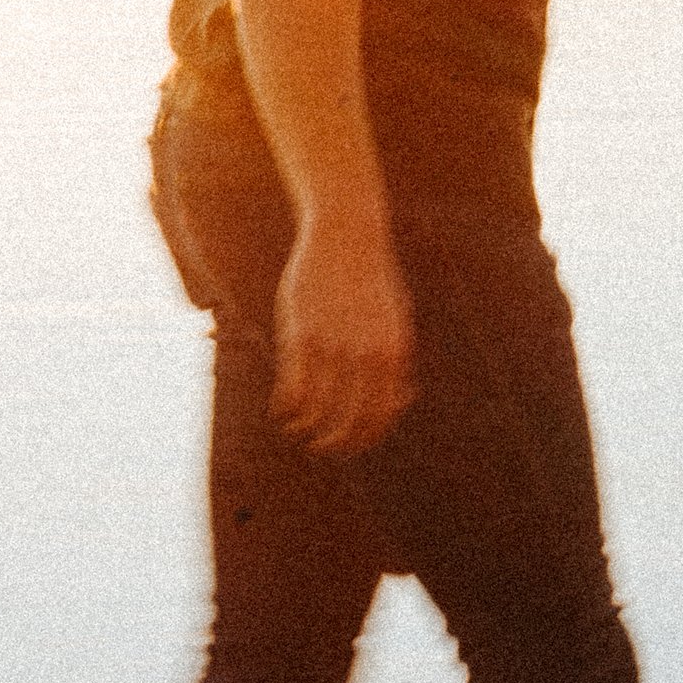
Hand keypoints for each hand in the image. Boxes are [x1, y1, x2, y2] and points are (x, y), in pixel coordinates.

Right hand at [271, 212, 417, 454]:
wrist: (347, 235)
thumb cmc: (371, 280)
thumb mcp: (396, 319)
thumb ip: (397, 361)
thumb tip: (401, 399)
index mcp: (394, 353)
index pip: (380, 416)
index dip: (363, 439)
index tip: (348, 445)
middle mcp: (366, 355)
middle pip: (349, 422)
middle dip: (334, 443)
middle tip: (320, 446)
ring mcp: (333, 346)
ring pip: (316, 411)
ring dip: (305, 428)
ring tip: (297, 430)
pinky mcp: (302, 335)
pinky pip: (293, 388)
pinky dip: (286, 408)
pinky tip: (282, 410)